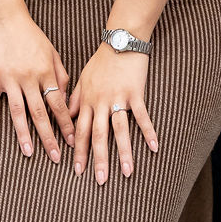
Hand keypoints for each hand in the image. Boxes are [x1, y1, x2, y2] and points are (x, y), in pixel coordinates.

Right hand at [0, 9, 73, 164]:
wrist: (6, 17)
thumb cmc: (32, 35)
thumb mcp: (53, 53)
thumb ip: (61, 76)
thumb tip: (65, 100)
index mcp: (46, 73)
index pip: (58, 105)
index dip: (65, 125)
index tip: (72, 141)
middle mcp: (29, 78)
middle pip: (40, 113)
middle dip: (49, 137)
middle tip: (55, 157)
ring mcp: (10, 78)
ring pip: (18, 111)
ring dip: (23, 134)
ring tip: (28, 152)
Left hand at [70, 43, 158, 183]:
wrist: (119, 41)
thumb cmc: (100, 61)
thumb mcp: (83, 79)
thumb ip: (75, 99)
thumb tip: (67, 116)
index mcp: (87, 100)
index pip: (80, 130)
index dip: (79, 151)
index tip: (78, 170)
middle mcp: (100, 102)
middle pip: (98, 135)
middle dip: (98, 158)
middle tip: (99, 180)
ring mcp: (118, 98)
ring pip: (119, 130)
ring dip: (123, 152)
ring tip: (126, 173)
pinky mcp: (135, 94)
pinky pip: (142, 116)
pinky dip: (148, 131)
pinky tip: (154, 148)